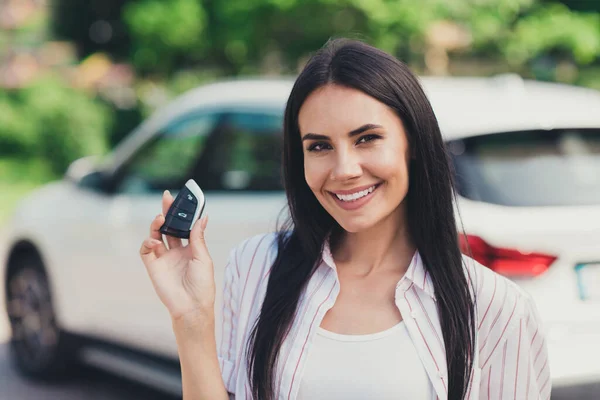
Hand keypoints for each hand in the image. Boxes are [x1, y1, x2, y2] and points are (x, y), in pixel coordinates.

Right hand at [140, 190, 215, 322]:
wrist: (192, 306)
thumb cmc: (202, 284)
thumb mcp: (203, 257)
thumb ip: (198, 237)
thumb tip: (202, 217)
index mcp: (190, 248)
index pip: (184, 226)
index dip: (182, 213)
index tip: (183, 199)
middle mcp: (176, 251)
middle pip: (169, 226)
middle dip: (167, 211)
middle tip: (166, 197)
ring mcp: (164, 258)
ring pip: (156, 234)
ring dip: (157, 224)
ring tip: (160, 218)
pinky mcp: (153, 266)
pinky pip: (145, 250)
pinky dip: (147, 242)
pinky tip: (154, 240)